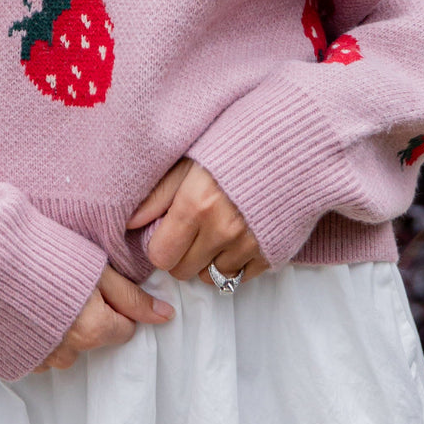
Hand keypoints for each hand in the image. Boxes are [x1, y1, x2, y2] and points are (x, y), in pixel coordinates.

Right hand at [32, 262, 175, 372]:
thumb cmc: (42, 256)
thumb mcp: (96, 268)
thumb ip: (131, 297)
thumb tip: (165, 316)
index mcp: (94, 332)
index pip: (123, 328)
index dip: (112, 304)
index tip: (94, 285)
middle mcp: (68, 354)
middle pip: (93, 338)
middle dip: (85, 316)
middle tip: (64, 284)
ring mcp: (38, 360)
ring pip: (64, 347)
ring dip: (59, 327)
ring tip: (40, 294)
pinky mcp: (12, 361)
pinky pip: (36, 352)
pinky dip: (35, 335)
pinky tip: (22, 309)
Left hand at [125, 156, 270, 283]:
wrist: (294, 145)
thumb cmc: (238, 145)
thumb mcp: (192, 160)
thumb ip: (159, 193)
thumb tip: (130, 222)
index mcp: (196, 205)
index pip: (161, 256)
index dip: (161, 246)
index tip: (168, 232)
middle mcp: (221, 230)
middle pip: (183, 271)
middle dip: (183, 255)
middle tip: (192, 232)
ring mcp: (248, 245)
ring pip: (212, 277)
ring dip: (210, 260)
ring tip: (218, 231)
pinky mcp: (271, 253)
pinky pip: (241, 277)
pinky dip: (236, 263)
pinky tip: (239, 237)